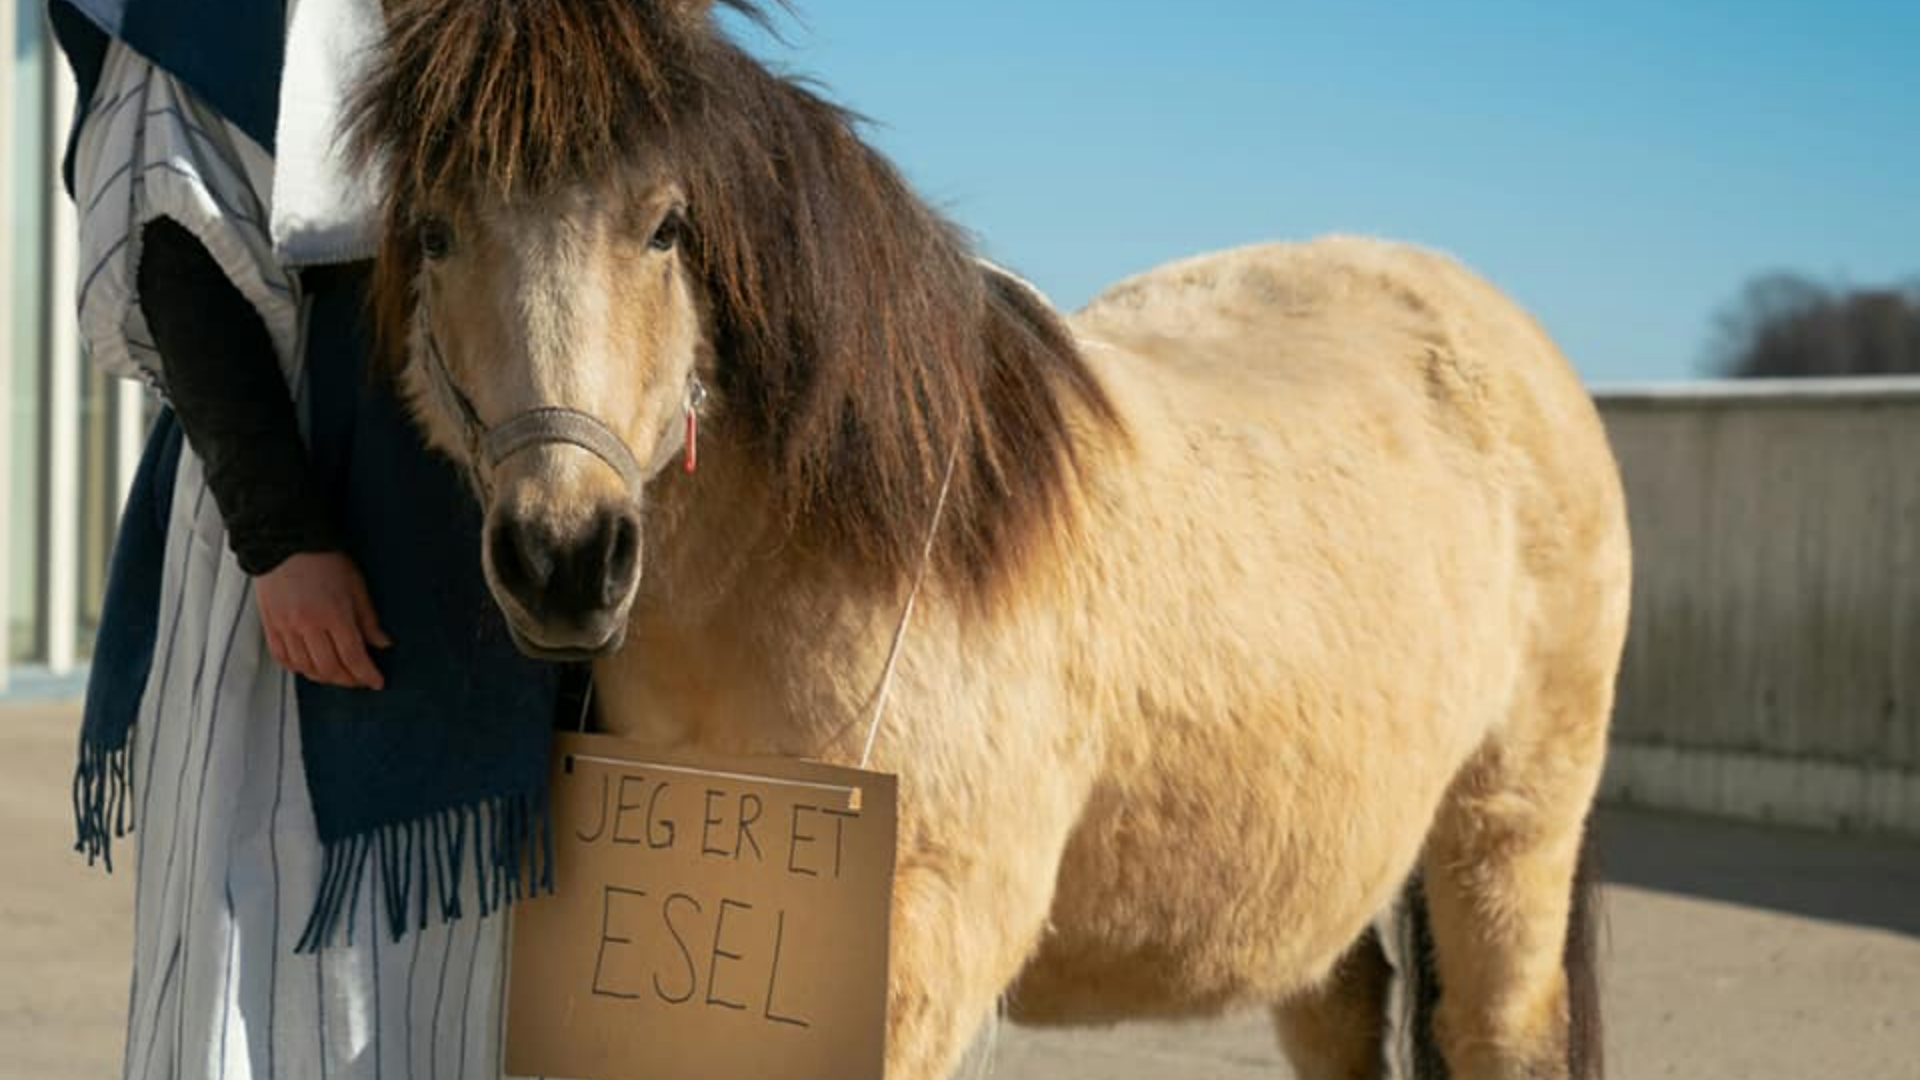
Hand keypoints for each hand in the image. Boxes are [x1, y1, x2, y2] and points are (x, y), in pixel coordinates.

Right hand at [254, 552, 392, 689]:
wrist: (284, 542)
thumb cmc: (324, 559)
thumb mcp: (356, 585)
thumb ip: (369, 619)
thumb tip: (382, 644)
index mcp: (334, 614)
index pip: (353, 656)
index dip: (367, 674)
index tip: (377, 682)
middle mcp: (308, 625)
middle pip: (330, 668)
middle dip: (348, 680)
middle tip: (360, 679)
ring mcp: (286, 627)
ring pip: (306, 668)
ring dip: (325, 677)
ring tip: (338, 674)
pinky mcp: (269, 626)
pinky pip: (283, 658)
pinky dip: (299, 668)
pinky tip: (310, 666)